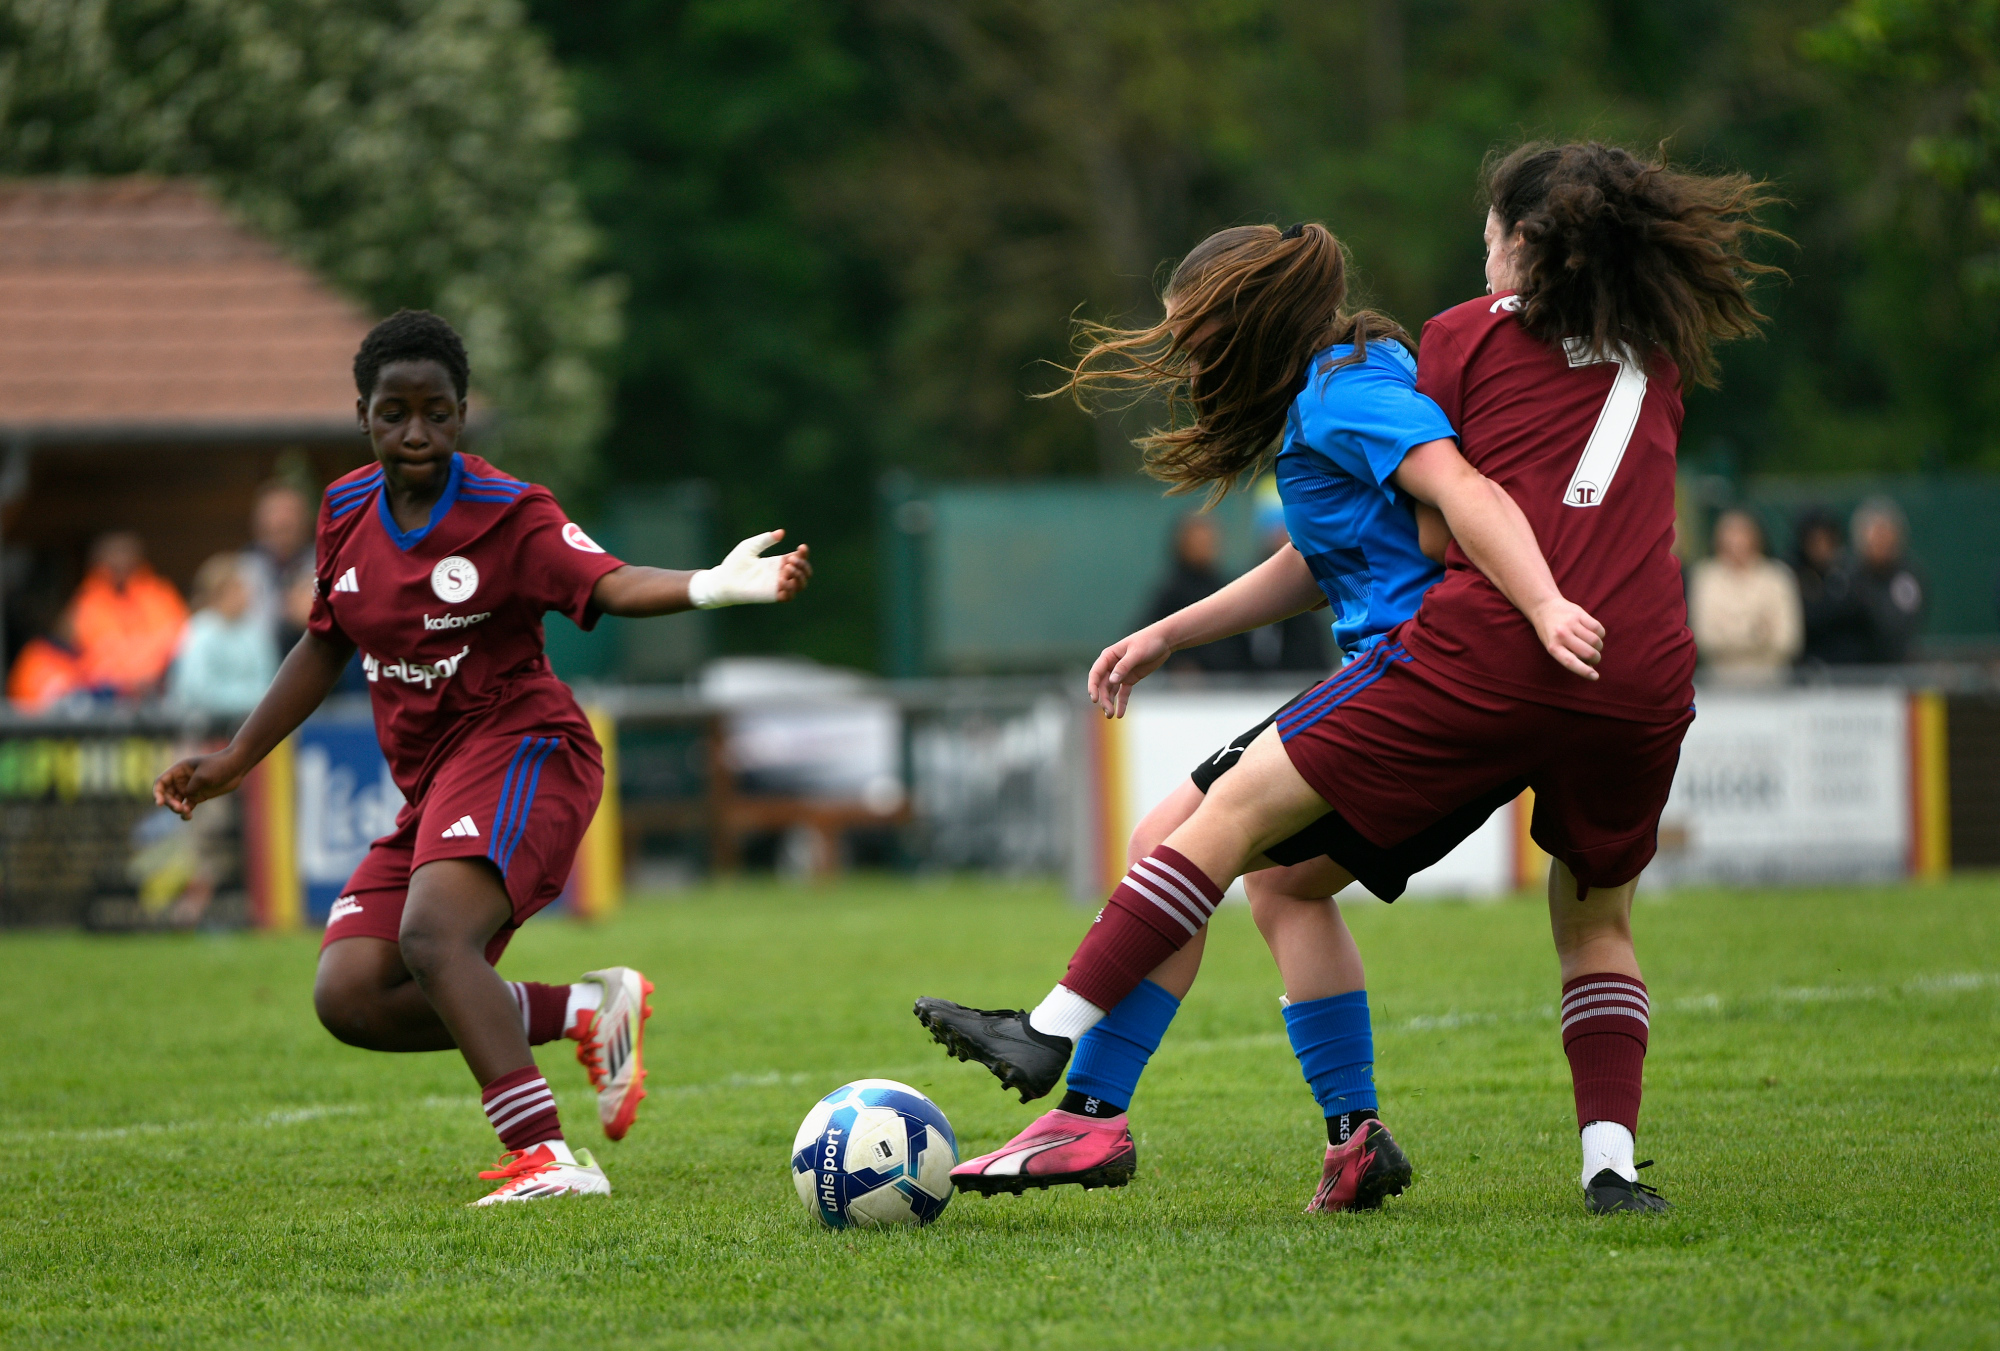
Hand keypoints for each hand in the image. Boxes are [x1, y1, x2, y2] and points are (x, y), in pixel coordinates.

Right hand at [154, 751, 251, 819]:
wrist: (237, 767)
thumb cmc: (219, 766)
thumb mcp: (203, 776)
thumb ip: (191, 787)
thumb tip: (187, 796)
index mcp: (179, 770)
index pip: (161, 782)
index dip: (157, 792)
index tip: (160, 803)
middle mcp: (182, 780)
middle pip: (167, 794)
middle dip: (170, 803)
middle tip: (179, 808)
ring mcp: (190, 788)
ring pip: (176, 802)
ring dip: (177, 809)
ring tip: (186, 812)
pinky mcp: (199, 796)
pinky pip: (187, 806)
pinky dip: (185, 812)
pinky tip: (188, 817)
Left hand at [687, 530, 811, 607]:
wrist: (723, 579)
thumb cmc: (735, 563)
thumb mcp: (750, 546)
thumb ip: (766, 539)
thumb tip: (782, 532)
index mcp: (777, 562)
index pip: (799, 559)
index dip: (804, 554)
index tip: (801, 547)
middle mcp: (780, 574)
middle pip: (804, 572)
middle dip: (803, 565)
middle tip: (790, 561)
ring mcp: (777, 586)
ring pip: (800, 585)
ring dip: (799, 577)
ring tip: (786, 569)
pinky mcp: (771, 596)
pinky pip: (789, 597)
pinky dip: (790, 589)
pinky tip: (782, 581)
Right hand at [1087, 627, 1173, 716]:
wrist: (1164, 640)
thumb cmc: (1149, 641)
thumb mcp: (1136, 653)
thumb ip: (1124, 666)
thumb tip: (1111, 681)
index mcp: (1109, 656)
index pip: (1096, 673)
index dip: (1092, 686)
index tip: (1094, 699)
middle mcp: (1112, 665)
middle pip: (1102, 685)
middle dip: (1104, 699)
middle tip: (1108, 712)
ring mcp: (1121, 673)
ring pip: (1111, 690)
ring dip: (1110, 702)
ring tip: (1111, 715)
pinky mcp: (1130, 679)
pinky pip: (1123, 693)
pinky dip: (1121, 703)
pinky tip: (1120, 714)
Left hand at [1530, 597, 1604, 679]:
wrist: (1543, 607)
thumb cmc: (1551, 633)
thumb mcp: (1553, 647)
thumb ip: (1570, 657)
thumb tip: (1591, 668)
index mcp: (1553, 647)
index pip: (1570, 662)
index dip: (1584, 671)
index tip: (1595, 677)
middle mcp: (1561, 635)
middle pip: (1588, 652)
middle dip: (1596, 659)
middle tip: (1595, 658)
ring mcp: (1571, 623)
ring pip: (1596, 640)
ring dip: (1599, 647)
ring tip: (1593, 645)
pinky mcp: (1579, 613)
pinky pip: (1598, 628)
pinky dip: (1600, 634)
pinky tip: (1594, 634)